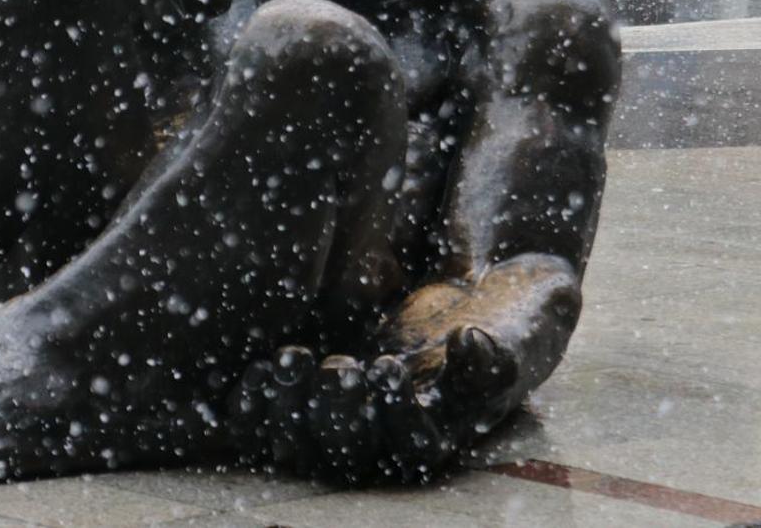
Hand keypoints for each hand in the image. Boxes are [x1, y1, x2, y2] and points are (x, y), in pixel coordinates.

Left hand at [228, 332, 517, 484]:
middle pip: (349, 453)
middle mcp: (382, 446)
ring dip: (290, 408)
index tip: (389, 364)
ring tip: (294, 359)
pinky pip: (266, 429)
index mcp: (436, 440)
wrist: (451, 308)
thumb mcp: (507, 336)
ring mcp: (336, 430)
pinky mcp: (302, 408)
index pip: (410, 447)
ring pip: (301, 447)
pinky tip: (262, 369)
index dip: (394, 413)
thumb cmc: (484, 326)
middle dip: (337, 410)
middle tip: (340, 363)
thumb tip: (468, 340)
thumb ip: (492, 351)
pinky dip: (256, 405)